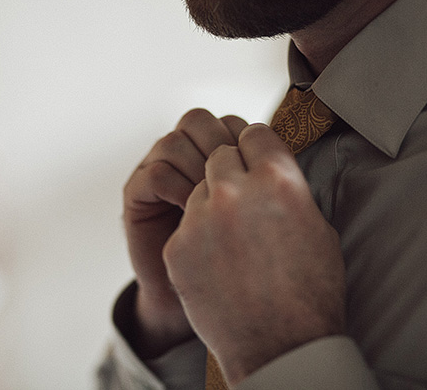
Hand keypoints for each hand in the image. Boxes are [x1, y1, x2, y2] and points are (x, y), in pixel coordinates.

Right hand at [123, 109, 246, 357]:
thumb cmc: (240, 265)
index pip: (230, 122)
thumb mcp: (263, 219)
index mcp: (217, 158)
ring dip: (195, 167)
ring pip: (174, 141)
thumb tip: (288, 160)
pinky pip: (155, 174)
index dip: (244, 137)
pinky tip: (192, 211)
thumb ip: (268, 186)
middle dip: (218, 144)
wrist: (201, 305)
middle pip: (197, 120)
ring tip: (211, 200)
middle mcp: (185, 159)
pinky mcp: (137, 197)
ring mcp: (158, 173)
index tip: (260, 169)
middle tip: (232, 180)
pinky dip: (176, 187)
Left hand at [163, 123, 346, 383]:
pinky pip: (185, 224)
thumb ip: (288, 187)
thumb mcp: (317, 227)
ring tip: (231, 238)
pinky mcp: (176, 246)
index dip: (256, 146)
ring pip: (198, 189)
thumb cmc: (310, 291)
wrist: (280, 347)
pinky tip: (216, 262)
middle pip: (220, 154)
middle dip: (230, 171)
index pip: (254, 132)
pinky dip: (197, 236)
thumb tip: (273, 167)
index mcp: (277, 179)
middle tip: (240, 198)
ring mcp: (200, 219)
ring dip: (211, 203)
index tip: (254, 157)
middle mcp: (234, 191)